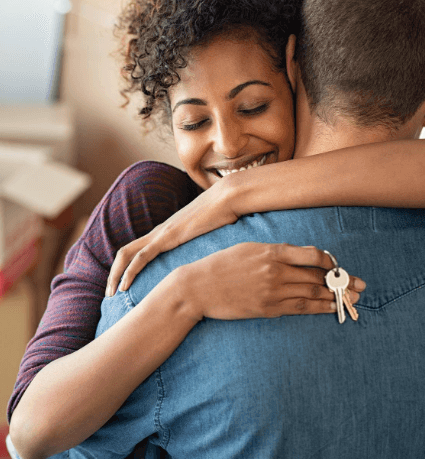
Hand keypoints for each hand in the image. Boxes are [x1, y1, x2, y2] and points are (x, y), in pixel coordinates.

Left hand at [107, 183, 238, 295]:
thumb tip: (210, 263)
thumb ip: (203, 247)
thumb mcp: (209, 237)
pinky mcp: (167, 237)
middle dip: (113, 274)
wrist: (228, 198)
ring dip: (115, 274)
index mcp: (165, 233)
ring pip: (127, 254)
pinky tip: (125, 285)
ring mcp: (161, 234)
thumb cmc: (223, 216)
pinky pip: (142, 256)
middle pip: (124, 253)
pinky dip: (130, 271)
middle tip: (109, 293)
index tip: (122, 287)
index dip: (125, 268)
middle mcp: (158, 233)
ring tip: (111, 293)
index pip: (136, 251)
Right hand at [169, 243, 364, 320]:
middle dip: (342, 281)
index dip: (330, 261)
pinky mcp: (267, 308)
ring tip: (352, 298)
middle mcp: (275, 271)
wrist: (197, 287)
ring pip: (313, 294)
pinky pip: (300, 308)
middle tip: (359, 285)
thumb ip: (272, 252)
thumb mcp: (246, 249)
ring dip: (336, 296)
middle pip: (318, 276)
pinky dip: (319, 308)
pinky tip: (330, 308)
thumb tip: (297, 257)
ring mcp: (272, 291)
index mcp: (270, 252)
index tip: (336, 265)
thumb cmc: (219, 265)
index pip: (312, 255)